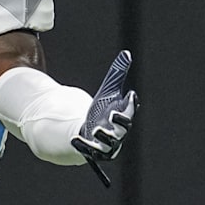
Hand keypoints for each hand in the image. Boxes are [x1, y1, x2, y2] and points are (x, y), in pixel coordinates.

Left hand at [70, 50, 138, 186]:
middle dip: (119, 123)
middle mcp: (118, 132)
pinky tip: (74, 138)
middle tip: (112, 114)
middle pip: (122, 129)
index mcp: (123, 116)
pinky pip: (90, 151)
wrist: (89, 129)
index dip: (130, 103)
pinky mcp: (93, 151)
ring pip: (108, 143)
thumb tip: (126, 54)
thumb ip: (117, 74)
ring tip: (96, 128)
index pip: (130, 110)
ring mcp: (106, 143)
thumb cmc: (102, 109)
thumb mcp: (107, 90)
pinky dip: (83, 146)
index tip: (130, 94)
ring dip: (103, 136)